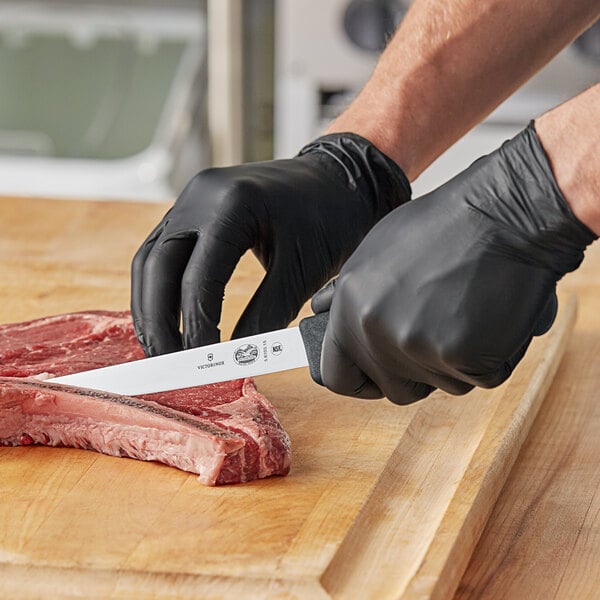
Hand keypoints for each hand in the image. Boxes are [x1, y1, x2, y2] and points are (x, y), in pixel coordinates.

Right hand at [131, 134, 409, 354]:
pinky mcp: (190, 210)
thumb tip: (236, 358)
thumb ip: (266, 314)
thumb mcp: (303, 270)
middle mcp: (200, 196)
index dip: (196, 326)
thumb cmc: (329, 221)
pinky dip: (158, 288)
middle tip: (170, 364)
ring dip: (150, 307)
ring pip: (150, 260)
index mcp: (232, 204)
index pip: (198, 277)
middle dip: (159, 321)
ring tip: (163, 349)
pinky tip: (166, 319)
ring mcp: (190, 200)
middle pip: (157, 267)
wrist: (336, 181)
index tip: (202, 364)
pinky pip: (160, 252)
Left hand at [312, 123, 595, 404]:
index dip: (358, 381)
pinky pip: (479, 377)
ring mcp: (420, 350)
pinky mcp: (465, 359)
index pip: (338, 376)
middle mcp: (377, 334)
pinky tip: (490, 317)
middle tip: (435, 335)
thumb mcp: (375, 250)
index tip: (373, 379)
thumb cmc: (442, 227)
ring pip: (440, 384)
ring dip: (454, 360)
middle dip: (415, 372)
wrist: (502, 215)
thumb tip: (321, 311)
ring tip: (465, 311)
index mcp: (350, 311)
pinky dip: (490, 355)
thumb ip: (345, 292)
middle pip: (394, 389)